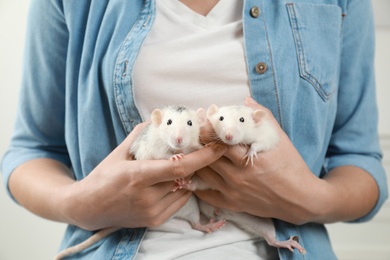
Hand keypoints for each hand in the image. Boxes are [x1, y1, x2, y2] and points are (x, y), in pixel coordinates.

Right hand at [65, 122, 227, 229]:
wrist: (89, 207)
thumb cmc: (104, 176)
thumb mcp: (120, 152)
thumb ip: (142, 134)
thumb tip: (162, 120)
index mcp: (138, 176)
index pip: (179, 168)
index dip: (203, 157)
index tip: (219, 146)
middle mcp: (147, 197)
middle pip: (185, 177)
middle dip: (196, 162)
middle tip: (202, 148)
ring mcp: (152, 212)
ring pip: (184, 190)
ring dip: (188, 176)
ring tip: (179, 165)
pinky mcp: (155, 221)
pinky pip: (179, 201)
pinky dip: (181, 189)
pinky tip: (170, 181)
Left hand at [195, 97, 323, 224]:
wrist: (300, 198)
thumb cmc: (290, 164)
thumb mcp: (278, 138)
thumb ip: (262, 117)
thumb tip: (246, 100)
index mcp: (248, 157)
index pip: (219, 140)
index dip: (207, 128)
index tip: (201, 119)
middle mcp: (237, 175)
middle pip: (207, 156)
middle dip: (198, 142)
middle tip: (191, 133)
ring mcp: (233, 191)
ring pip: (203, 173)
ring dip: (196, 161)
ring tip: (191, 150)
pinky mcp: (232, 204)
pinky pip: (206, 195)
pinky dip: (197, 184)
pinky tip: (195, 174)